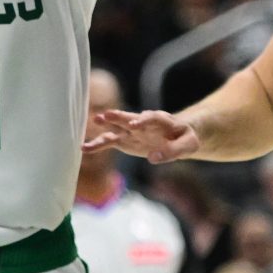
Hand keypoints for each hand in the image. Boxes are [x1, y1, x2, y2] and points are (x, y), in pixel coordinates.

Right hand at [82, 109, 200, 163]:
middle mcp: (144, 122)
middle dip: (119, 116)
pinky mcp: (125, 140)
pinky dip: (98, 145)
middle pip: (130, 116)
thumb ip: (173, 150)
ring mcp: (132, 131)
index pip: (152, 118)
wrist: (179, 136)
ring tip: (92, 122)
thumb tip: (152, 157)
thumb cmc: (185, 138)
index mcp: (162, 120)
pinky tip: (84, 148)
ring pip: (117, 128)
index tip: (133, 125)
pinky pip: (110, 141)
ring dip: (106, 126)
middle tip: (106, 115)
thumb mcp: (189, 144)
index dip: (143, 120)